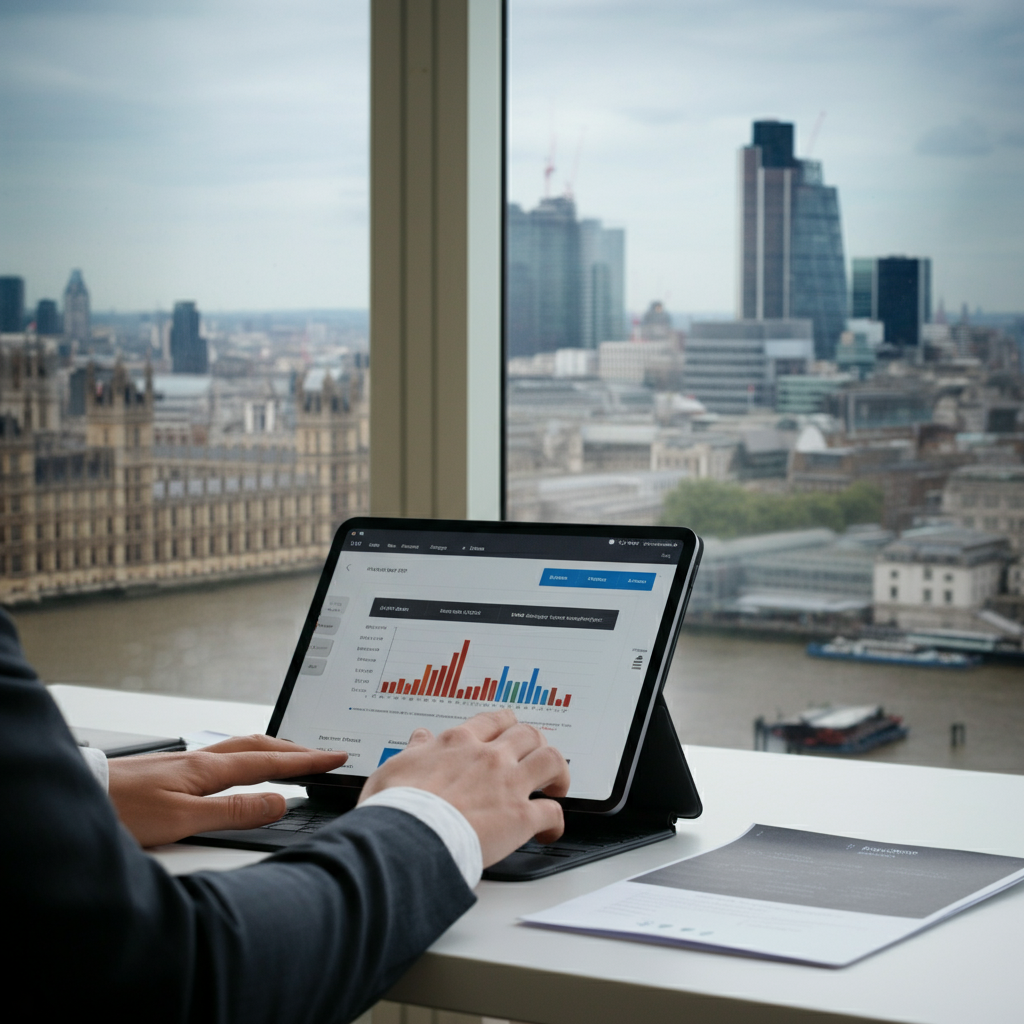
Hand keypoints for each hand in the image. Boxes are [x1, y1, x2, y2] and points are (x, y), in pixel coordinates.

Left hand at [107, 734, 348, 847]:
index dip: (305, 762)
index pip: (269, 763)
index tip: (334, 758)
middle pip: (258, 746)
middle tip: (322, 753)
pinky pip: (222, 756)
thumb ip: (233, 812)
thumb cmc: (120, 812)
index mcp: (207, 770)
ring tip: (290, 756)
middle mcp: (199, 760)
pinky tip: (238, 770)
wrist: (75, 799)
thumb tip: (278, 802)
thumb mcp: (182, 821)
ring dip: (271, 750)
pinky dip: (246, 758)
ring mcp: (183, 763)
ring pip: (240, 748)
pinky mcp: (169, 772)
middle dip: (295, 748)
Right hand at [359, 710, 569, 866]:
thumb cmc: (395, 809)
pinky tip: (547, 832)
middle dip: (537, 745)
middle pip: (528, 734)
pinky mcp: (520, 817)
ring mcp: (507, 784)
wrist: (404, 839)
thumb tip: (419, 737)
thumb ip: (414, 751)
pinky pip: (552, 813)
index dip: (507, 726)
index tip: (509, 735)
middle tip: (534, 761)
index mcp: (457, 743)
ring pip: (551, 760)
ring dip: (557, 773)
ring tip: (554, 788)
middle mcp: (488, 757)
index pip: (493, 721)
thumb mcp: (393, 768)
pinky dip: (555, 822)